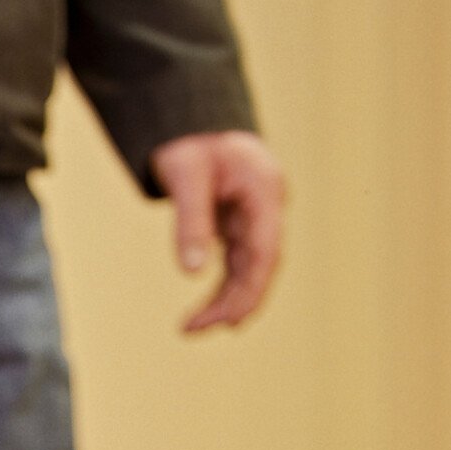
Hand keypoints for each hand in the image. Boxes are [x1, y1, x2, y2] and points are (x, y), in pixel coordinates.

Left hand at [149, 130, 286, 332]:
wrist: (191, 119)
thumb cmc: (189, 141)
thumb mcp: (185, 177)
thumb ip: (191, 222)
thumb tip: (192, 272)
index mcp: (263, 190)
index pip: (265, 250)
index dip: (252, 289)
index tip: (229, 321)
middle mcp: (266, 205)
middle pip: (259, 265)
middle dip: (233, 302)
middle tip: (194, 330)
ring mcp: (255, 215)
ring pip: (247, 267)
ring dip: (225, 300)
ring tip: (191, 328)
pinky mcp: (239, 222)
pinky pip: (235, 262)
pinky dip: (221, 287)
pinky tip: (204, 311)